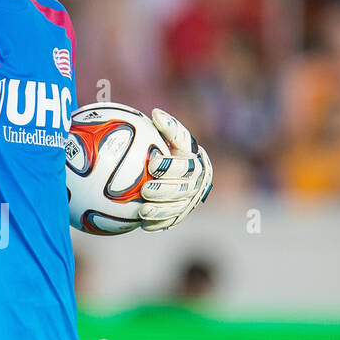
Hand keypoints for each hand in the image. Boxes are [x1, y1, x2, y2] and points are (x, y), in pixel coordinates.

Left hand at [138, 108, 212, 231]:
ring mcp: (190, 200)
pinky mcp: (182, 213)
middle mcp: (196, 183)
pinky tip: (143, 225)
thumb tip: (156, 113)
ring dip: (160, 211)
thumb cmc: (173, 148)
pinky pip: (171, 221)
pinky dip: (158, 223)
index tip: (152, 163)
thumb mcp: (173, 137)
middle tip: (144, 190)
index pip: (184, 165)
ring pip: (177, 208)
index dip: (169, 165)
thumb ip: (168, 128)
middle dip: (163, 191)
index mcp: (194, 163)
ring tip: (142, 212)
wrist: (184, 171)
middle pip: (181, 189)